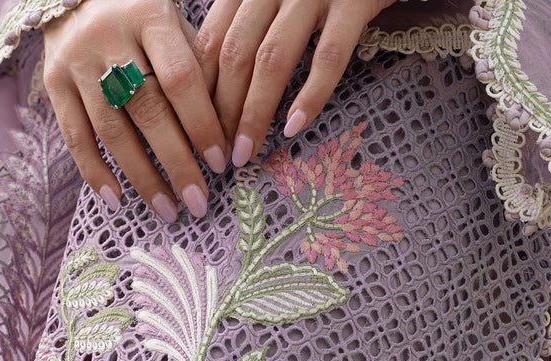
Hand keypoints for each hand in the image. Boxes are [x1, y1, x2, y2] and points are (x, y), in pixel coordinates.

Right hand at [42, 0, 229, 220]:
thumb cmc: (139, 16)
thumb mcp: (172, 25)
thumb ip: (195, 68)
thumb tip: (223, 133)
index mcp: (149, 15)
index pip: (179, 78)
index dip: (201, 124)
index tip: (219, 162)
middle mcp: (109, 37)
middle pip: (147, 109)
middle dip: (177, 161)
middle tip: (198, 202)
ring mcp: (77, 61)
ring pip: (112, 130)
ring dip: (142, 176)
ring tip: (167, 209)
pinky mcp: (53, 82)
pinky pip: (74, 137)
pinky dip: (95, 172)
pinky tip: (116, 200)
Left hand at [194, 0, 396, 166]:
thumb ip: (246, 24)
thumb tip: (217, 87)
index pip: (210, 42)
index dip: (199, 93)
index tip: (197, 134)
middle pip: (235, 55)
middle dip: (222, 112)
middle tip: (219, 156)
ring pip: (272, 59)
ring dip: (255, 112)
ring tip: (247, 152)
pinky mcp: (353, 2)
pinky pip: (328, 56)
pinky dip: (310, 95)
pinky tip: (294, 128)